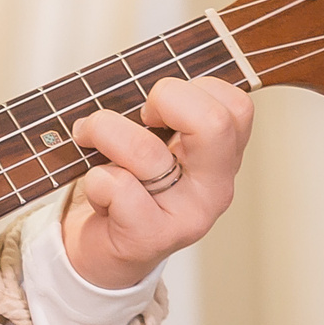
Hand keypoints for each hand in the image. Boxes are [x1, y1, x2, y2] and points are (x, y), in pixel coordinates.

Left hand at [61, 75, 253, 289]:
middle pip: (213, 122)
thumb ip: (162, 112)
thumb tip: (136, 73)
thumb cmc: (126, 184)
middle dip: (163, 98)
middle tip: (140, 115)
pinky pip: (116, 186)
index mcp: (223, 158)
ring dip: (102, 131)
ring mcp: (188, 216)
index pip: (235, 105)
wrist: (103, 251)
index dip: (191, 89)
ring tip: (88, 139)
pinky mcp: (151, 237)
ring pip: (145, 150)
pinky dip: (94, 179)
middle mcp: (215, 188)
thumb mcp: (155, 142)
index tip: (160, 105)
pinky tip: (99, 192)